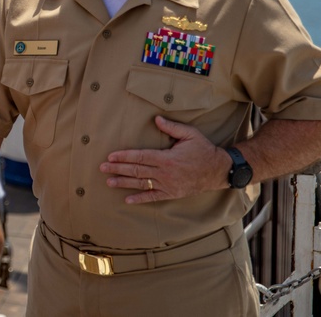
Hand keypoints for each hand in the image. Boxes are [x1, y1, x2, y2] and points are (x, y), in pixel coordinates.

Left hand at [100, 116, 230, 203]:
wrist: (218, 171)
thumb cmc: (203, 150)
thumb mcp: (190, 134)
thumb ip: (172, 127)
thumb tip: (156, 119)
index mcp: (167, 158)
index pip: (140, 156)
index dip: (124, 156)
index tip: (110, 156)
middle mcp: (165, 173)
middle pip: (136, 170)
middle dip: (117, 169)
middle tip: (102, 168)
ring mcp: (168, 185)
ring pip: (141, 184)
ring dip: (124, 183)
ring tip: (108, 182)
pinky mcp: (172, 193)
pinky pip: (153, 197)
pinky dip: (140, 199)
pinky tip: (127, 200)